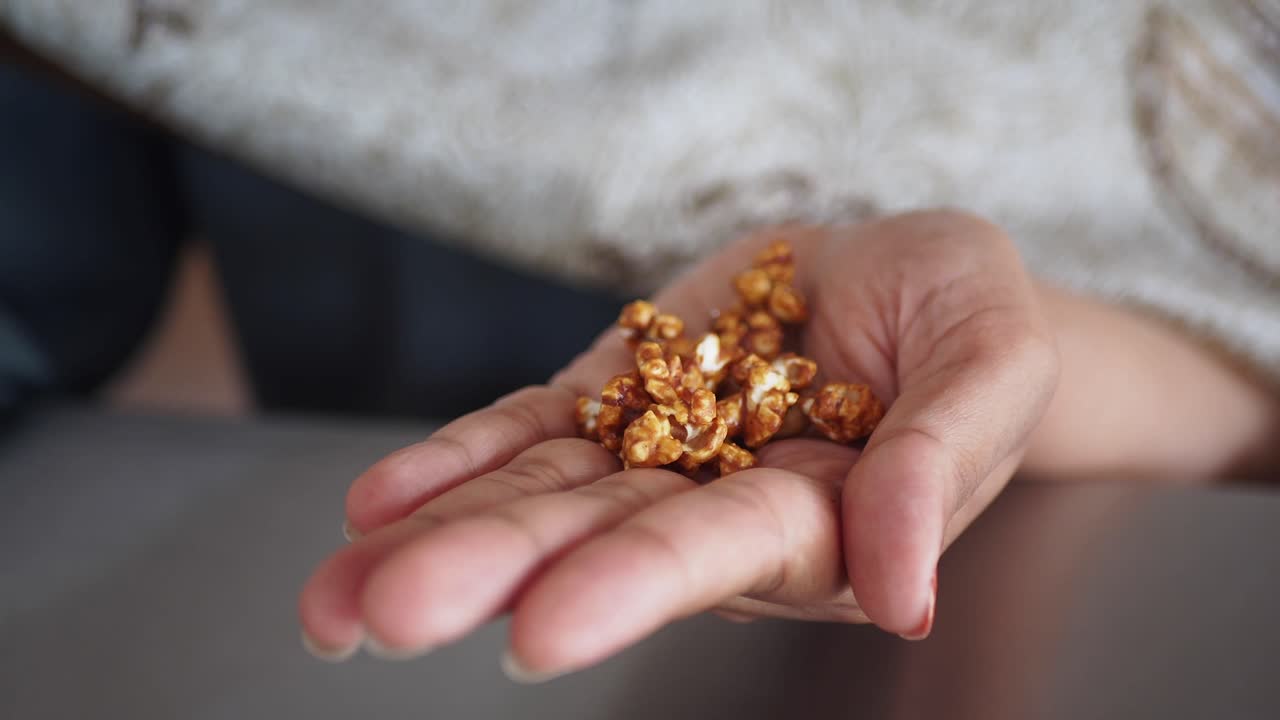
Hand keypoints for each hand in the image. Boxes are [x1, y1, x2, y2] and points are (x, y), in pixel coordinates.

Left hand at [298, 210, 1058, 676]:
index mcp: (816, 516)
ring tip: (335, 593)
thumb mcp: (993, 359)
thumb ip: (944, 461)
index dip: (634, 584)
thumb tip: (902, 593)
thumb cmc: (970, 318)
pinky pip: (525, 434)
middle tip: (383, 616)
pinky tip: (374, 504)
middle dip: (492, 571)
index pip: (718, 551)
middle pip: (595, 538)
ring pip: (538, 497)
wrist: (902, 276)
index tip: (541, 631)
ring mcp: (655, 450)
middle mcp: (716, 503)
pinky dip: (455, 463)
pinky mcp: (614, 394)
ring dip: (438, 537)